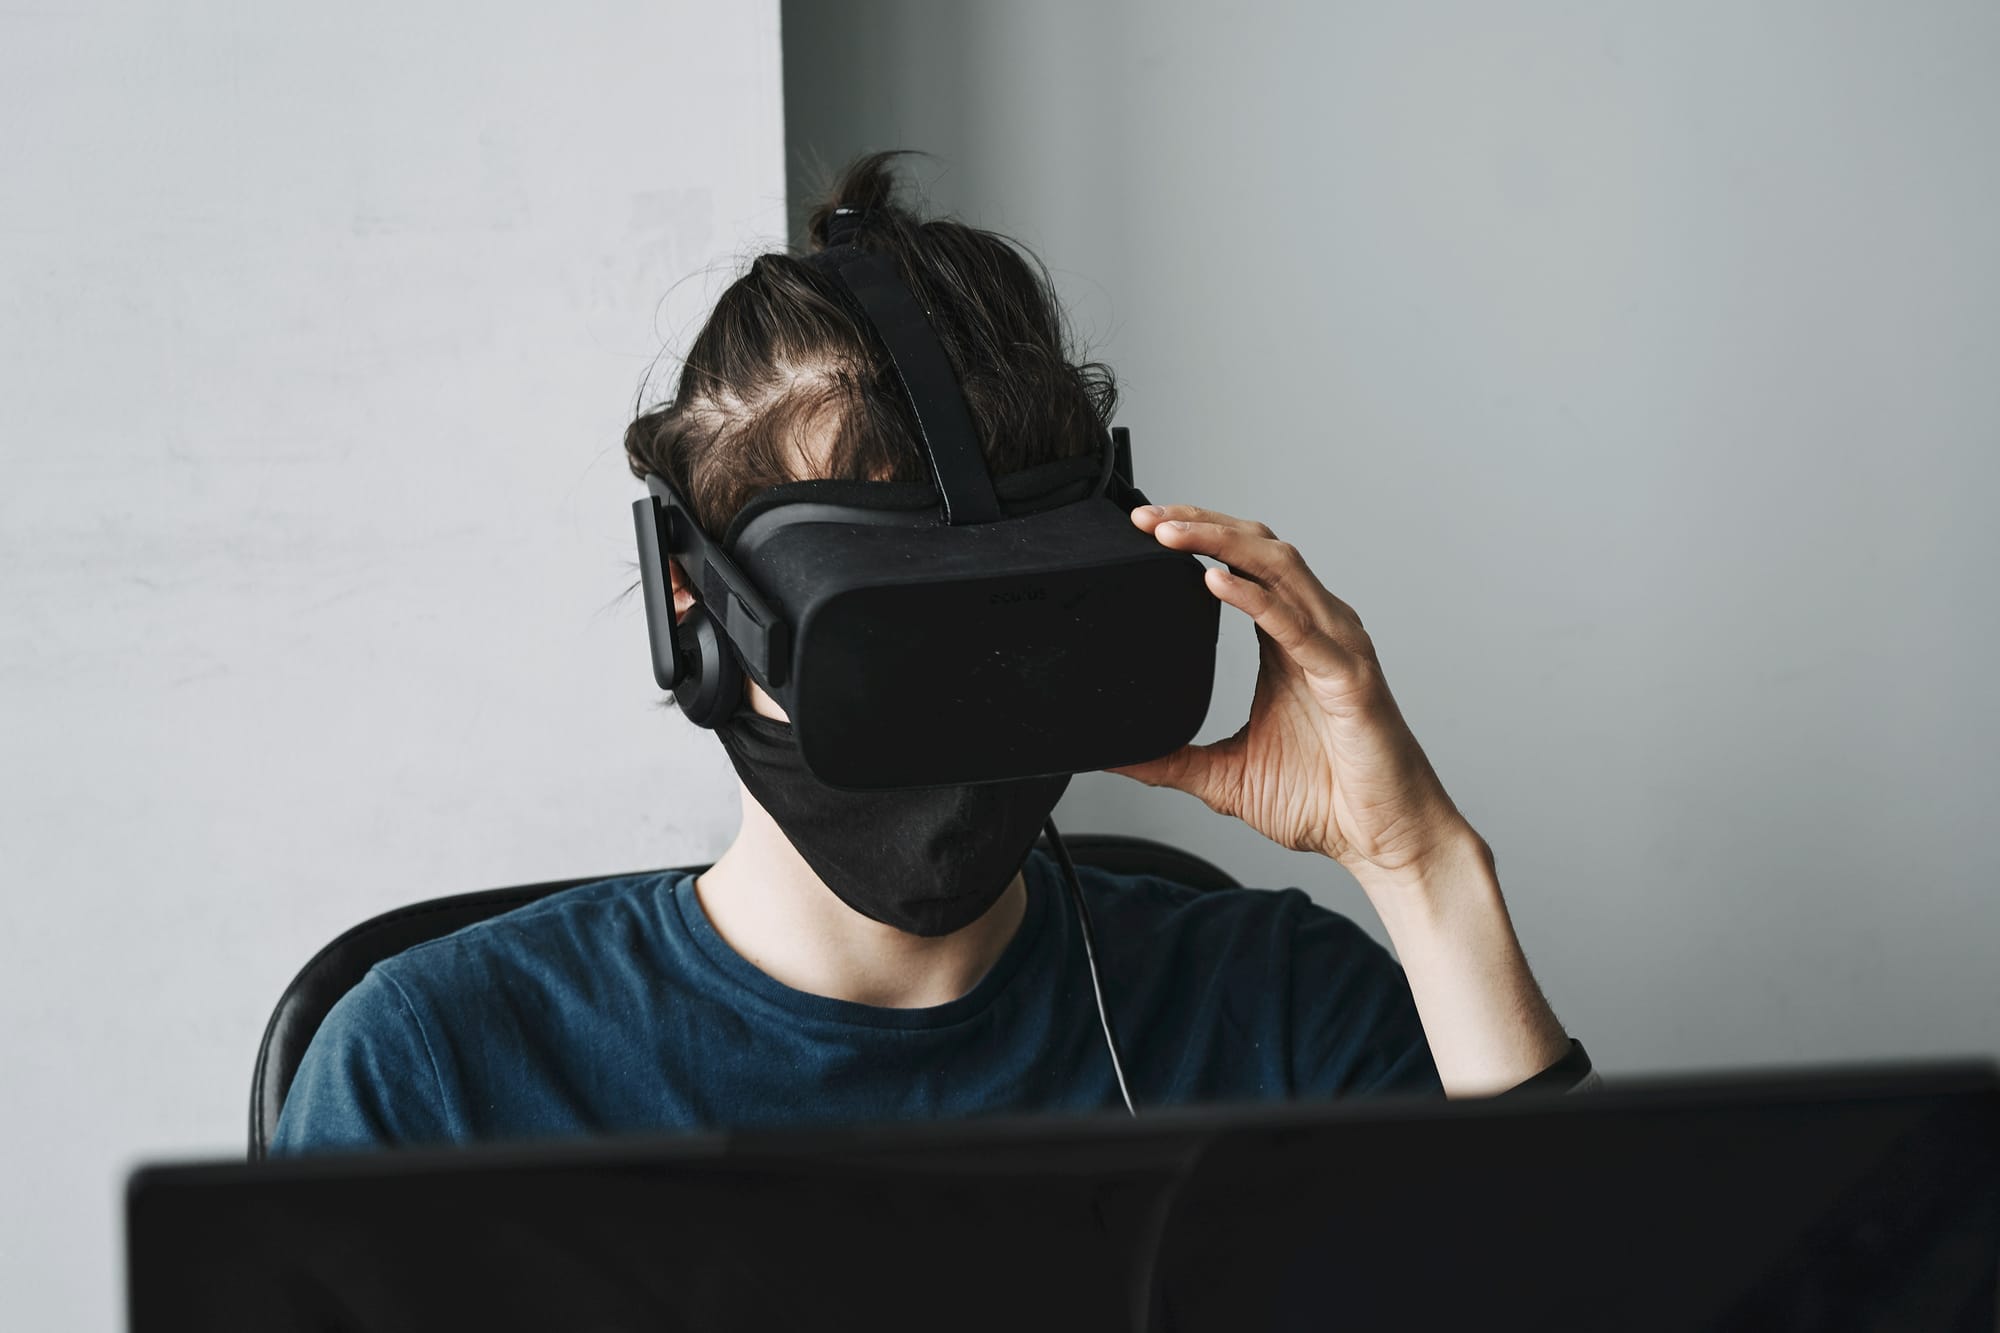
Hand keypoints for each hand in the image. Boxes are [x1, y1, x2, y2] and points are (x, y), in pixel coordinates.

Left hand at [1110, 504, 1476, 888]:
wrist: (1384, 841)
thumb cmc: (1325, 801)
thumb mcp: (1226, 776)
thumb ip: (1171, 760)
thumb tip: (1114, 755)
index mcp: (1287, 640)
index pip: (1241, 564)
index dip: (1196, 536)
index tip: (1142, 526)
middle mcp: (1315, 629)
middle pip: (1258, 548)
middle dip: (1200, 523)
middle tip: (1143, 516)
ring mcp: (1335, 647)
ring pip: (1279, 568)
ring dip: (1221, 543)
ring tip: (1168, 533)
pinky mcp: (1348, 678)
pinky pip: (1297, 626)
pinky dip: (1255, 599)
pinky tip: (1216, 583)